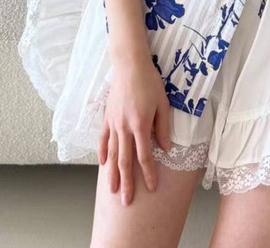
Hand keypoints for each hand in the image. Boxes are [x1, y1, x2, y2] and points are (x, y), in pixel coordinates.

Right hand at [98, 55, 173, 206]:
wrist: (129, 66)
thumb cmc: (150, 83)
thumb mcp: (163, 104)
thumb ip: (163, 128)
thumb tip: (166, 149)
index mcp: (140, 125)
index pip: (144, 156)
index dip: (148, 174)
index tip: (151, 188)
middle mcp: (124, 128)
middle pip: (125, 161)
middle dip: (127, 183)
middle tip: (126, 202)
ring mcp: (113, 123)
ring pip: (112, 153)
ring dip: (112, 174)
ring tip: (112, 190)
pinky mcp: (107, 117)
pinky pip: (104, 139)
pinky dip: (103, 153)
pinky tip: (104, 165)